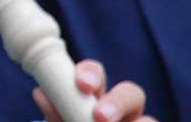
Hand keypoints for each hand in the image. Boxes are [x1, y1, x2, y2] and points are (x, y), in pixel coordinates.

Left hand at [35, 60, 154, 121]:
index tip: (82, 84)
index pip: (96, 73)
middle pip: (132, 93)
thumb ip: (55, 113)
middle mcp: (121, 110)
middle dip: (117, 102)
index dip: (91, 73)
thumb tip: (41, 93)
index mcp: (94, 96)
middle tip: (99, 116)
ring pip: (150, 121)